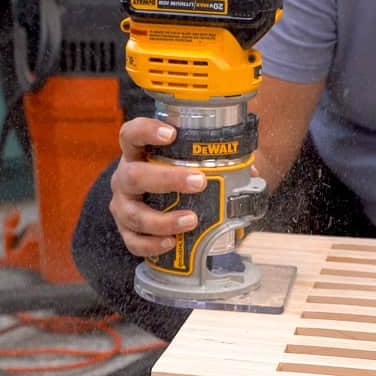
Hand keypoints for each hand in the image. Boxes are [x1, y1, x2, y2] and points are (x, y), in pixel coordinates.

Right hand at [109, 118, 207, 256]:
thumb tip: (252, 172)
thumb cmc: (178, 179)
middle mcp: (124, 178)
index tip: (171, 134)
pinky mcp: (126, 232)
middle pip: (134, 175)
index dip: (146, 131)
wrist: (166, 204)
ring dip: (163, 219)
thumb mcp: (191, 165)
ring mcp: (122, 206)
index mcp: (138, 155)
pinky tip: (171, 242)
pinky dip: (152, 245)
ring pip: (133, 213)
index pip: (131, 134)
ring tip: (191, 220)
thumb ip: (219, 163)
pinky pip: (133, 242)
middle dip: (167, 179)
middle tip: (199, 182)